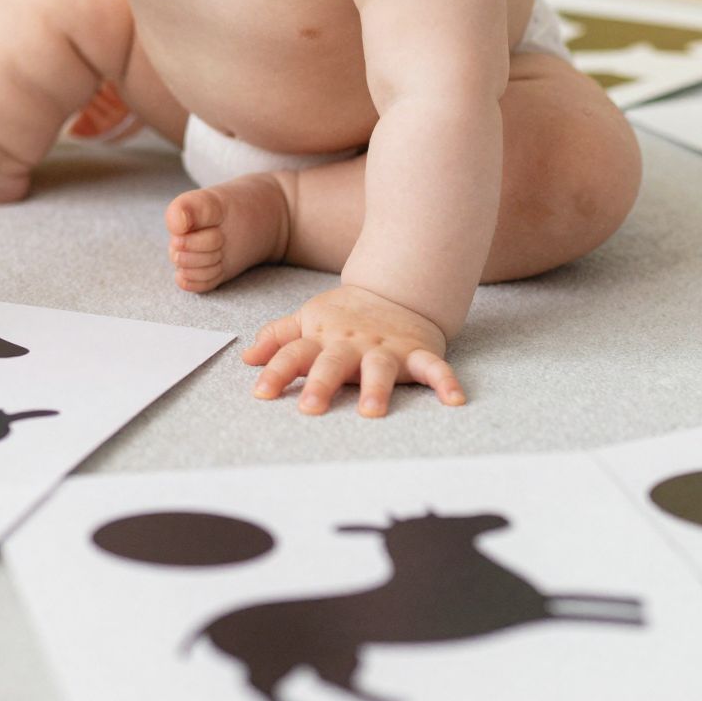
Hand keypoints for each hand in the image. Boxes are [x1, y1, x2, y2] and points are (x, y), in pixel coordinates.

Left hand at [242, 283, 465, 416]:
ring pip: (379, 368)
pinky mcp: (417, 352)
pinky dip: (445, 382)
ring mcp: (385, 348)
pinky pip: (433, 367)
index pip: (293, 353)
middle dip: (321, 384)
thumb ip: (278, 338)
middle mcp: (351, 344)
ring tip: (371, 411)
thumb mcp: (307, 319)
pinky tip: (454, 400)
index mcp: (321, 337)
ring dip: (376, 388)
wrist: (396, 289)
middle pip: (332, 363)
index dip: (276, 371)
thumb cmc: (344, 315)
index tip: (261, 393)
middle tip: (310, 408)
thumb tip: (247, 358)